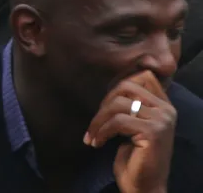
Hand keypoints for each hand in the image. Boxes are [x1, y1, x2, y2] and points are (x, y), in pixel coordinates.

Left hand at [84, 71, 175, 192]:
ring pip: (118, 104)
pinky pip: (117, 121)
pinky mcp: (153, 131)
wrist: (144, 185)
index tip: (105, 103)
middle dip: (104, 102)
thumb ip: (132, 104)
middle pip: (126, 86)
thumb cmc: (135, 156)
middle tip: (96, 122)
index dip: (119, 83)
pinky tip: (96, 142)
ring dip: (98, 120)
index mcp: (164, 105)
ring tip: (92, 135)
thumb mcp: (134, 124)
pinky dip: (101, 131)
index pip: (143, 75)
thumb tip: (113, 84)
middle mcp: (166, 109)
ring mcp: (162, 120)